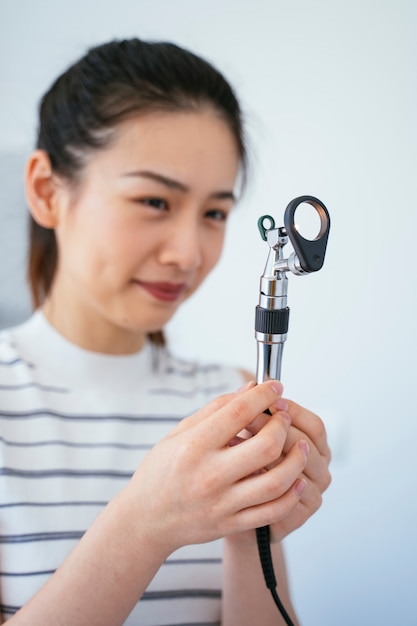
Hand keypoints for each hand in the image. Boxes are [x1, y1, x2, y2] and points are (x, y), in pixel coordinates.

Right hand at [124, 381, 308, 556]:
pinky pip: (272, 511)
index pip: (238, 412)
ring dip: (296, 460)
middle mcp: (209, 474)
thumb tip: (248, 389)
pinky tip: (297, 479)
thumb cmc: (161, 471)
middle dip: (283, 425)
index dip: (263, 395)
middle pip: (265, 445)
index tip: (275, 386)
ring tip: (301, 446)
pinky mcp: (230, 524)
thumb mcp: (179, 433)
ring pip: (276, 481)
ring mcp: (222, 502)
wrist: (146, 519)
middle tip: (284, 416)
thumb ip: (215, 410)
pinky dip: (292, 494)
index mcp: (194, 446)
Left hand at [244, 396, 330, 541]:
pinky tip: (243, 476)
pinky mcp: (298, 518)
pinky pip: (286, 500)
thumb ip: (256, 413)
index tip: (269, 401)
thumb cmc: (246, 468)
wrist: (237, 510)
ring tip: (237, 446)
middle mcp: (320, 471)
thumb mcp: (252, 435)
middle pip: (305, 444)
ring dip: (266, 457)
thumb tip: (250, 386)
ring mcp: (313, 496)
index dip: (293, 411)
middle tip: (247, 419)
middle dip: (274, 429)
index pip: (314, 425)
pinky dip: (264, 485)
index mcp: (317, 447)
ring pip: (295, 471)